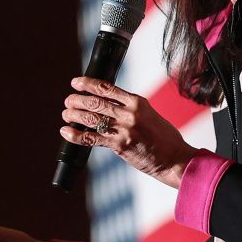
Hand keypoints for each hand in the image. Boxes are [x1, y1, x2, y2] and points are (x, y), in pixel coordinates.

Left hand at [61, 76, 197, 187]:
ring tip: (66, 114)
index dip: (88, 84)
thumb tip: (108, 105)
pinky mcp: (119, 145)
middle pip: (95, 102)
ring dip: (73, 115)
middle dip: (76, 100)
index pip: (107, 88)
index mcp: (138, 102)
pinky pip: (90, 138)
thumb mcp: (150, 114)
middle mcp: (130, 114)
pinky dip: (75, 135)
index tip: (76, 83)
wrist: (175, 158)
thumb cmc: (165, 138)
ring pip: (90, 118)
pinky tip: (66, 132)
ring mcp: (124, 129)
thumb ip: (130, 109)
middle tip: (68, 101)